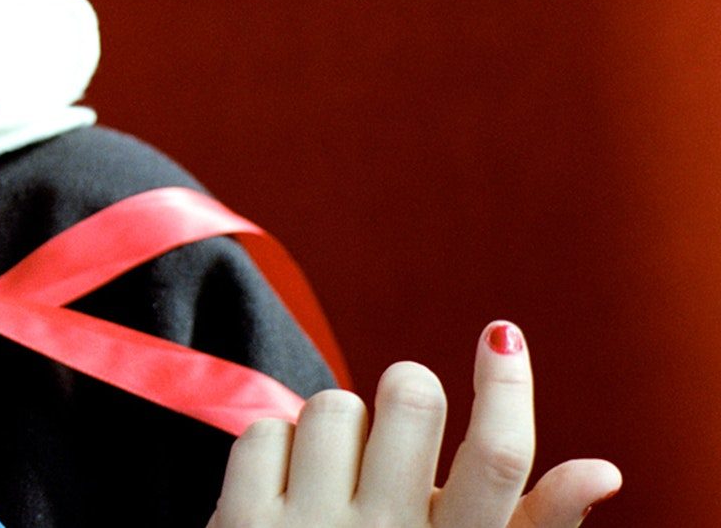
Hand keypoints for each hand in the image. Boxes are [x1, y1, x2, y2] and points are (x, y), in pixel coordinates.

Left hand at [208, 322, 620, 527]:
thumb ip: (534, 524)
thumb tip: (602, 470)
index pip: (499, 461)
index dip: (507, 388)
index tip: (503, 336)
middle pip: (411, 401)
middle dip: (410, 392)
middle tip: (402, 427)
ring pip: (334, 406)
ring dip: (339, 430)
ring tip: (342, 480)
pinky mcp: (242, 524)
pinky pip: (267, 430)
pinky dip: (278, 452)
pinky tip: (288, 495)